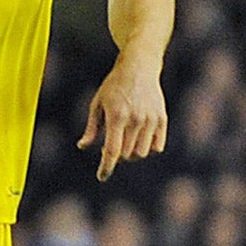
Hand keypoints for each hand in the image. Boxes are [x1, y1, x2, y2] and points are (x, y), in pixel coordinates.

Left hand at [78, 57, 167, 180]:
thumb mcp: (97, 104)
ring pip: (142, 153)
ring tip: (124, 142)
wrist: (139, 68)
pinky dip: (148, 149)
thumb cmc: (113, 86)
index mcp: (117, 116)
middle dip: (117, 156)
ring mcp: (151, 120)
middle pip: (127, 154)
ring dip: (132, 154)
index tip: (101, 177)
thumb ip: (91, 128)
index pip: (112, 150)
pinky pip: (157, 146)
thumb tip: (83, 146)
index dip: (106, 166)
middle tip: (110, 147)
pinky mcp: (162, 119)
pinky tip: (139, 140)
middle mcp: (136, 119)